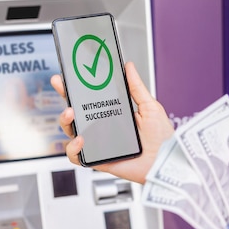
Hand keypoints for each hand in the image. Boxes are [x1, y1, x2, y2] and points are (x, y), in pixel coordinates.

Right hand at [50, 61, 173, 183]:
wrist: (166, 161)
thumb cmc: (162, 137)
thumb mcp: (150, 106)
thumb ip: (136, 87)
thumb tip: (128, 67)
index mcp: (113, 113)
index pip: (90, 99)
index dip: (76, 88)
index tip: (68, 76)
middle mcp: (102, 128)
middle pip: (76, 113)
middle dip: (65, 98)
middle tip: (62, 86)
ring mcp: (98, 144)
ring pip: (71, 132)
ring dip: (66, 121)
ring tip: (71, 114)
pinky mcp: (98, 159)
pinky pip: (77, 157)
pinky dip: (73, 149)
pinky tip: (81, 139)